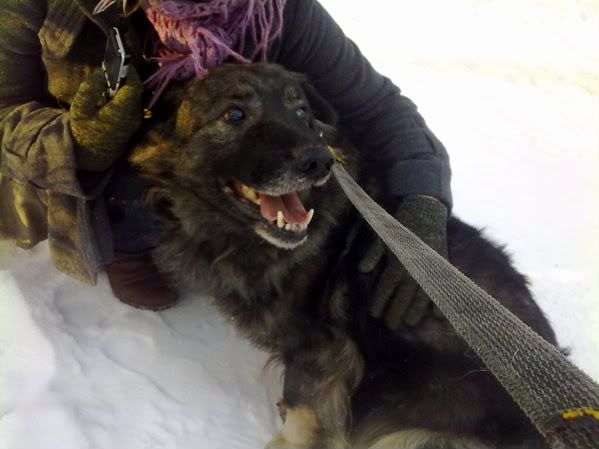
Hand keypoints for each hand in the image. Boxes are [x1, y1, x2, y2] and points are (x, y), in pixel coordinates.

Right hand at [70, 67, 142, 170]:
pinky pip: (132, 106)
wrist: (90, 157)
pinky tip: (112, 94)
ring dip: (125, 87)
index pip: (134, 86)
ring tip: (112, 78)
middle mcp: (134, 116)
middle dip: (127, 77)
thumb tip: (100, 74)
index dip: (129, 71)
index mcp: (123, 110)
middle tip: (115, 66)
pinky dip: (125, 97)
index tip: (122, 60)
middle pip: (136, 91)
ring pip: (135, 98)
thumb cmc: (83, 133)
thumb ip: (91, 89)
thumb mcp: (81, 109)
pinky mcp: (132, 125)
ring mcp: (135, 122)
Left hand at [358, 195, 447, 330]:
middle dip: (396, 312)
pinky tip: (438, 315)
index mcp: (396, 262)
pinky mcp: (441, 265)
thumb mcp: (381, 237)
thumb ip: (372, 254)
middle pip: (403, 297)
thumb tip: (362, 270)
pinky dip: (440, 301)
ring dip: (415, 311)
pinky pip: (440, 288)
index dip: (380, 303)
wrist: (425, 209)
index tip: (375, 315)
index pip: (386, 288)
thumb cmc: (399, 224)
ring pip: (421, 296)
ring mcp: (428, 268)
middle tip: (390, 325)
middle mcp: (412, 269)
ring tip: (409, 323)